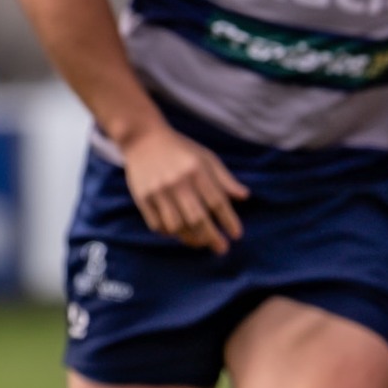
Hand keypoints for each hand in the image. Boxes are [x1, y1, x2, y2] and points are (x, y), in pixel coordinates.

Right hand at [122, 123, 248, 253]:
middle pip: (197, 219)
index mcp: (197, 170)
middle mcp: (177, 182)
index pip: (217, 202)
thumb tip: (245, 196)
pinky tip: (180, 233)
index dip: (229, 220)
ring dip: (191, 239)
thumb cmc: (181, 150)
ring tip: (202, 243)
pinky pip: (158, 225)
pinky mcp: (142, 198)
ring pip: (177, 226)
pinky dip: (170, 233)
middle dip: (212, 238)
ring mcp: (158, 191)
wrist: (143, 138)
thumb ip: (225, 179)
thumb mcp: (206, 158)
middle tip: (222, 249)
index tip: (236, 235)